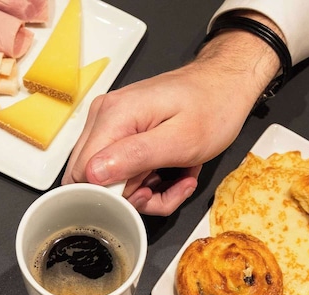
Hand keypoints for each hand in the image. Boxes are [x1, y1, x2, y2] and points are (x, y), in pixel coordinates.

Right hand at [63, 15, 282, 215]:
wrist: (225, 84)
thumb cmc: (212, 108)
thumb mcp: (180, 140)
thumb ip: (134, 157)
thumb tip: (93, 174)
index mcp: (113, 117)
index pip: (83, 173)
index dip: (112, 195)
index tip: (147, 193)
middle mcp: (103, 118)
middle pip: (92, 179)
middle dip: (131, 196)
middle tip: (166, 188)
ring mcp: (110, 124)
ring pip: (109, 179)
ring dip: (145, 190)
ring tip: (177, 177)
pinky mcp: (120, 131)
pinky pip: (122, 170)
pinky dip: (148, 180)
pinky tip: (172, 172)